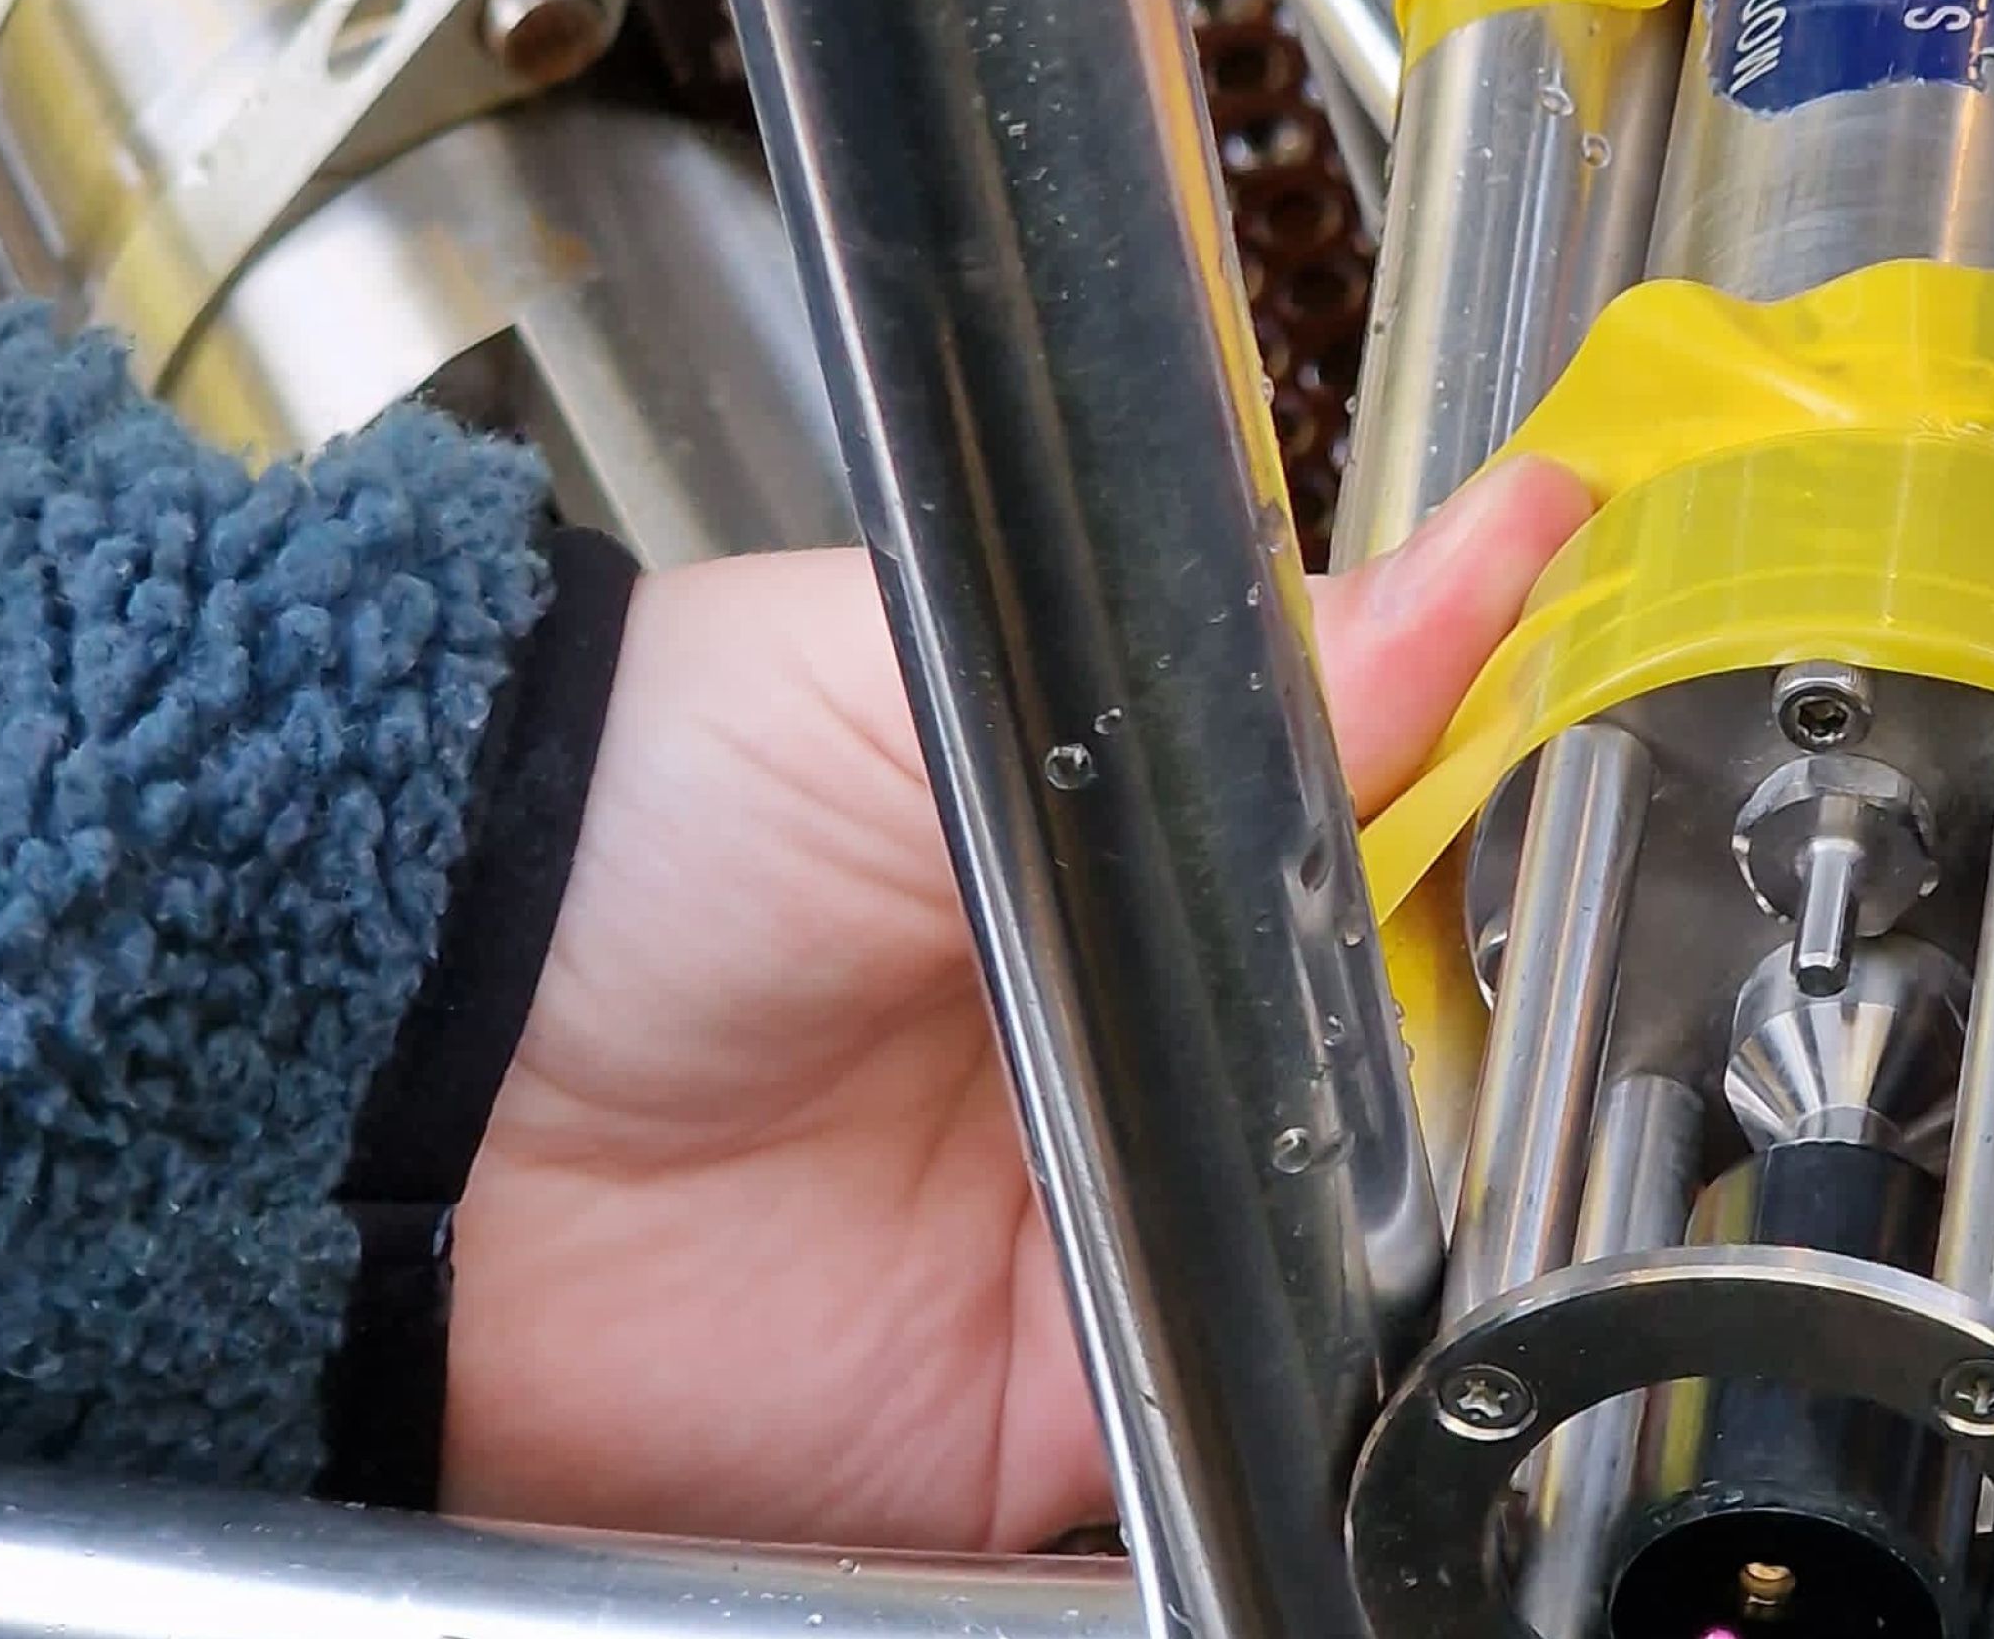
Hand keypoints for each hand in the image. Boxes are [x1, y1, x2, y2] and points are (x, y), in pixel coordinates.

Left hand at [435, 459, 1590, 1551]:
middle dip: (1489, 1094)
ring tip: (1389, 1200)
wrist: (401, 1098)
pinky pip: (1252, 1448)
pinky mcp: (1066, 1426)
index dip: (1519, 885)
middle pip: (1436, 1098)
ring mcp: (1130, 1247)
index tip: (1592, 867)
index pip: (1428, 881)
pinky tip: (1325, 1364)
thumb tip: (1495, 546)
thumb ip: (1232, 656)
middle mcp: (1172, 1059)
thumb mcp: (935, 675)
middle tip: (1472, 1054)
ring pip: (1382, 1282)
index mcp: (1170, 861)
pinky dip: (1301, 1434)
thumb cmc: (635, 825)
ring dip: (1412, 1266)